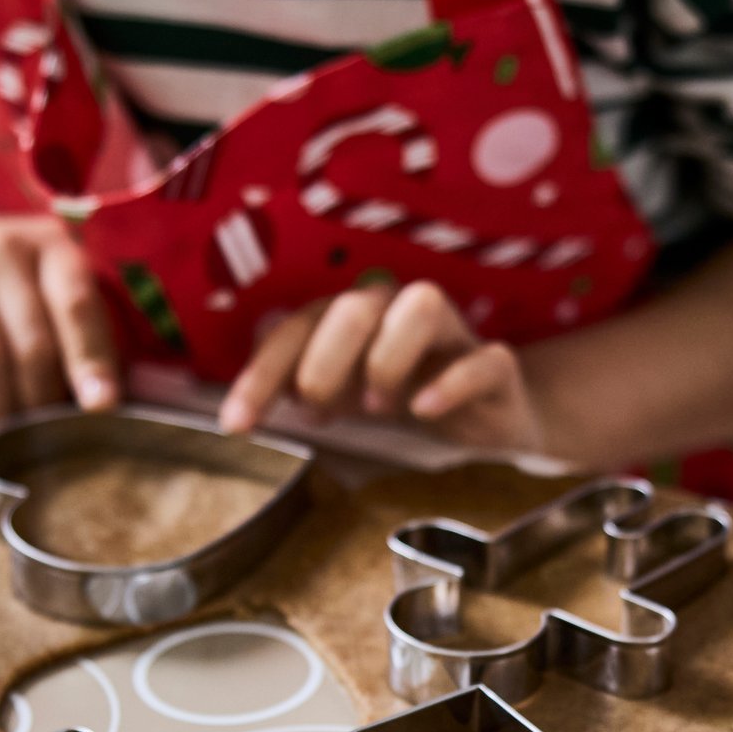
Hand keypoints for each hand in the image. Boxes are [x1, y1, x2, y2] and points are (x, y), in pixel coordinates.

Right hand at [0, 199, 120, 418]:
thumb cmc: (10, 286)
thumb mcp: (53, 288)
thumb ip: (87, 336)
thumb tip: (106, 404)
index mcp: (52, 246)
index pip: (76, 305)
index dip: (90, 360)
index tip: (100, 406)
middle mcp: (1, 247)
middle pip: (31, 344)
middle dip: (42, 398)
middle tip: (44, 425)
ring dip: (0, 403)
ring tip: (6, 420)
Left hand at [218, 281, 545, 453]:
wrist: (488, 413)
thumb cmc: (405, 395)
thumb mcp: (344, 396)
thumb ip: (299, 392)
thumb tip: (240, 411)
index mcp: (354, 317)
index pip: (299, 328)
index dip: (263, 374)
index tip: (237, 425)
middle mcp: (399, 312)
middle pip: (356, 306)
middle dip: (325, 359)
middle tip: (319, 408)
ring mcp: (452, 336)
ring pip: (423, 307)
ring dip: (388, 357)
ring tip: (377, 408)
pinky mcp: (494, 367)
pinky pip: (484, 360)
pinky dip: (452, 384)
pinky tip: (424, 411)